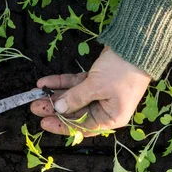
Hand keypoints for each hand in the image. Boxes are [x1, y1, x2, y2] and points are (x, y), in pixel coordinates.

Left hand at [31, 46, 150, 135]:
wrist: (137, 45)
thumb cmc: (122, 71)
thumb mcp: (96, 86)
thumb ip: (75, 98)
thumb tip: (58, 108)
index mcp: (111, 117)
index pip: (82, 127)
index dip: (62, 125)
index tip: (43, 123)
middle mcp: (106, 108)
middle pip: (76, 112)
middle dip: (55, 108)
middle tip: (34, 106)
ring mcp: (101, 93)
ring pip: (74, 97)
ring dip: (55, 95)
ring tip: (36, 94)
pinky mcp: (97, 80)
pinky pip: (76, 84)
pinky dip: (62, 83)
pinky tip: (45, 82)